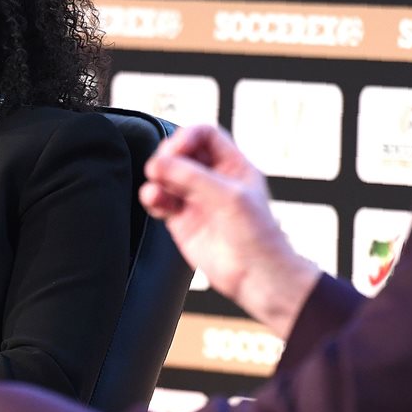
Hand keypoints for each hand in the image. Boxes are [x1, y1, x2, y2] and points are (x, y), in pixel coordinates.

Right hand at [139, 124, 321, 337]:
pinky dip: (153, 197)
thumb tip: (158, 163)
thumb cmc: (258, 236)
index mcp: (232, 165)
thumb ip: (192, 176)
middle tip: (160, 168)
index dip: (187, 137)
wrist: (256, 276)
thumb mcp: (228, 197)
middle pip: (181, 152)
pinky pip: (160, 200)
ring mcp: (196, 199)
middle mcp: (213, 179)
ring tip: (156, 187)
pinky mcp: (182, 220)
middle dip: (168, 157)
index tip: (175, 150)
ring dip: (157, 177)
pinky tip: (154, 200)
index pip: (204, 135)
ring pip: (167, 175)